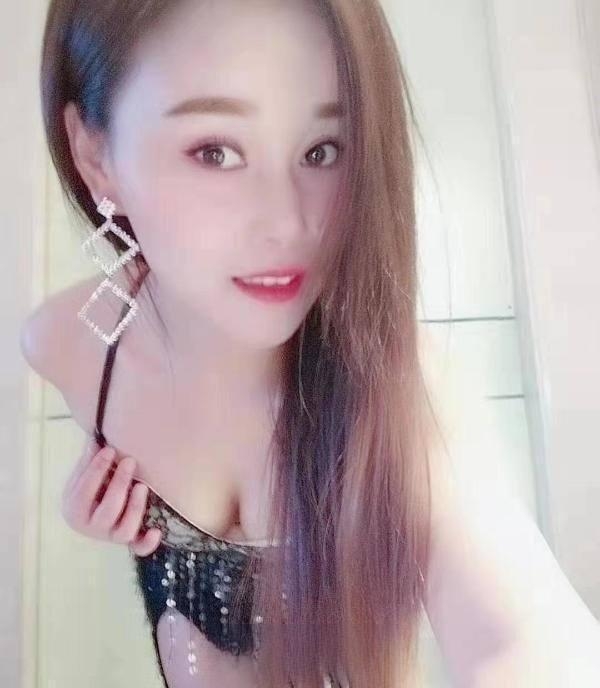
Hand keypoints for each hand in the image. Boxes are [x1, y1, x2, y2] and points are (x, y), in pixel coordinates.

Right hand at [61, 438, 162, 556]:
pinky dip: (147, 543)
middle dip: (120, 484)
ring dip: (135, 508)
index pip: (83, 492)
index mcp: (74, 510)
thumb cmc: (91, 487)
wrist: (93, 512)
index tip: (110, 450)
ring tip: (142, 486)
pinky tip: (157, 531)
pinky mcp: (128, 541)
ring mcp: (110, 536)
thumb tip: (95, 438)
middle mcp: (91, 527)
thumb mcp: (84, 475)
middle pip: (107, 511)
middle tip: (130, 461)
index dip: (96, 471)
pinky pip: (138, 548)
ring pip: (124, 531)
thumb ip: (89, 460)